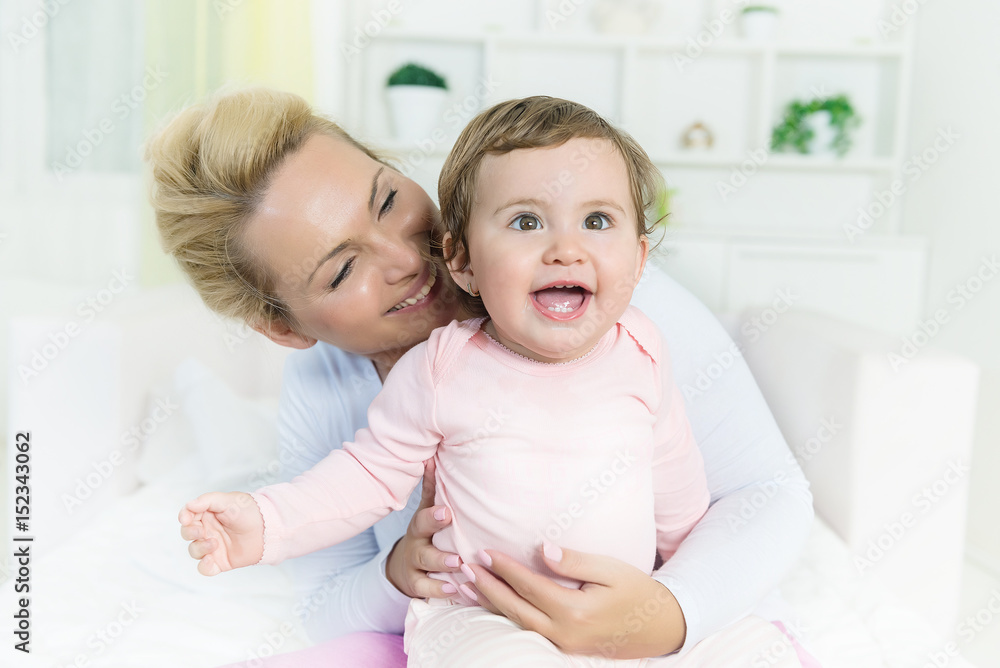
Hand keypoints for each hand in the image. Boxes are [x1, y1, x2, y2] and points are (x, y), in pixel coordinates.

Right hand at [178, 491, 263, 575]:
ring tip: (214, 543)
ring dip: (199, 548)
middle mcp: (208, 530)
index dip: (184, 517)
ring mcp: (213, 546)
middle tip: (201, 532)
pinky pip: (204, 568)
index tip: (186, 518)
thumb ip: (208, 500)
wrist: (268, 529)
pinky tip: (210, 560)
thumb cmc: (250, 511)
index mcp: (208, 514)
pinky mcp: (220, 561)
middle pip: (188, 533)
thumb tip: (189, 505)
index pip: (188, 515)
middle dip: (190, 532)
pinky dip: (204, 567)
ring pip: (194, 550)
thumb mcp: (229, 500)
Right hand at [385, 458, 462, 597]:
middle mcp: (416, 543)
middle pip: (423, 543)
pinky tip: (457, 590)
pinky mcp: (416, 584)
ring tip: (459, 568)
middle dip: (439, 544)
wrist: (402, 565)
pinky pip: (427, 589)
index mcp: (421, 524)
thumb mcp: (426, 510)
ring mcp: (415, 565)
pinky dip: (440, 591)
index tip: (447, 512)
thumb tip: (433, 457)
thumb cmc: (425, 532)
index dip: (433, 515)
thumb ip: (432, 488)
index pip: (424, 517)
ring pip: (427, 566)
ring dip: (443, 566)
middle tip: (456, 548)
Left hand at [467, 544, 685, 659]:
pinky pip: (527, 630)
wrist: (661, 627)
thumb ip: (575, 561)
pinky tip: (493, 603)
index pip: (529, 585)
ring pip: (517, 622)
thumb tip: (542, 550)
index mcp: (575, 611)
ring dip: (490, 603)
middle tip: (464, 568)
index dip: (504, 568)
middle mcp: (564, 632)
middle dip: (486, 587)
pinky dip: (506, 615)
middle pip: (514, 608)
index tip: (483, 551)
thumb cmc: (637, 592)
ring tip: (466, 586)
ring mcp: (562, 644)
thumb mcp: (611, 570)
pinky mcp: (564, 647)